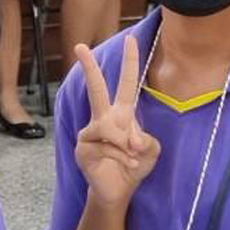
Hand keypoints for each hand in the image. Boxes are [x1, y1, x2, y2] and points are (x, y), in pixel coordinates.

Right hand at [73, 40, 160, 207]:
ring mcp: (90, 132)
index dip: (130, 62)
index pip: (126, 83)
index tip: (131, 39)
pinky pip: (108, 146)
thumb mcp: (151, 149)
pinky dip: (123, 156)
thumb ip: (144, 138)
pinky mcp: (84, 146)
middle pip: (96, 89)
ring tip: (133, 157)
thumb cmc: (135, 165)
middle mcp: (103, 118)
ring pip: (111, 127)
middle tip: (79, 45)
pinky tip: (126, 164)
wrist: (119, 190)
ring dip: (127, 145)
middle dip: (89, 67)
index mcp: (122, 113)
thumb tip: (129, 139)